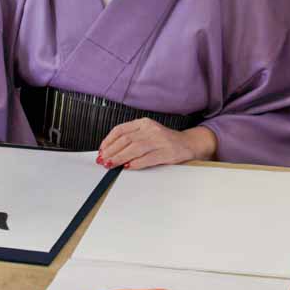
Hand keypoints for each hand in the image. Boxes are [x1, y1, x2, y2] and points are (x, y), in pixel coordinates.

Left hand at [97, 120, 217, 169]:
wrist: (188, 143)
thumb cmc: (164, 141)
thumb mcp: (146, 134)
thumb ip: (130, 140)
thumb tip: (109, 152)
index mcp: (144, 122)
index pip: (120, 130)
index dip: (108, 141)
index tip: (101, 150)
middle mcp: (151, 129)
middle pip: (126, 139)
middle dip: (111, 151)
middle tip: (103, 160)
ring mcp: (159, 140)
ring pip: (135, 148)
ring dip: (120, 157)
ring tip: (111, 165)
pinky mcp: (167, 152)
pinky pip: (148, 158)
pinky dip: (136, 163)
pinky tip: (128, 167)